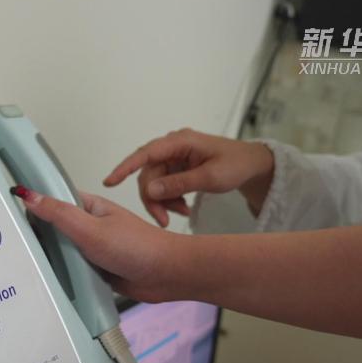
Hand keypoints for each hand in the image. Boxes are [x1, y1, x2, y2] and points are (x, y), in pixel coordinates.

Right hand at [14, 187, 186, 302]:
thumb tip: (29, 195)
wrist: (166, 275)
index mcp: (88, 207)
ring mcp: (93, 248)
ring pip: (62, 252)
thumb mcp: (90, 228)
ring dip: (52, 259)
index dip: (32, 204)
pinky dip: (65, 275)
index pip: (52, 201)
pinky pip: (73, 270)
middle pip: (53, 228)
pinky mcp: (97, 268)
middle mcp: (89, 226)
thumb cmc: (136, 246)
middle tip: (12, 244)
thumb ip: (59, 214)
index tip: (8, 209)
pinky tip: (49, 280)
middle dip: (38, 236)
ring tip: (24, 264)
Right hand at [103, 128, 274, 226]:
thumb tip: (150, 191)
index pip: (145, 154)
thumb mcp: (211, 177)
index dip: (125, 168)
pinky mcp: (176, 168)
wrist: (252, 165)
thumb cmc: (236, 165)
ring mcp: (174, 158)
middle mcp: (172, 147)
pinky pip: (163, 186)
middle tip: (165, 220)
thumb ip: (179, 184)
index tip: (109, 182)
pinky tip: (184, 208)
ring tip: (183, 213)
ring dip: (164, 202)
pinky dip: (171, 199)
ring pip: (154, 184)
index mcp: (180, 142)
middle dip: (155, 199)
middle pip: (148, 175)